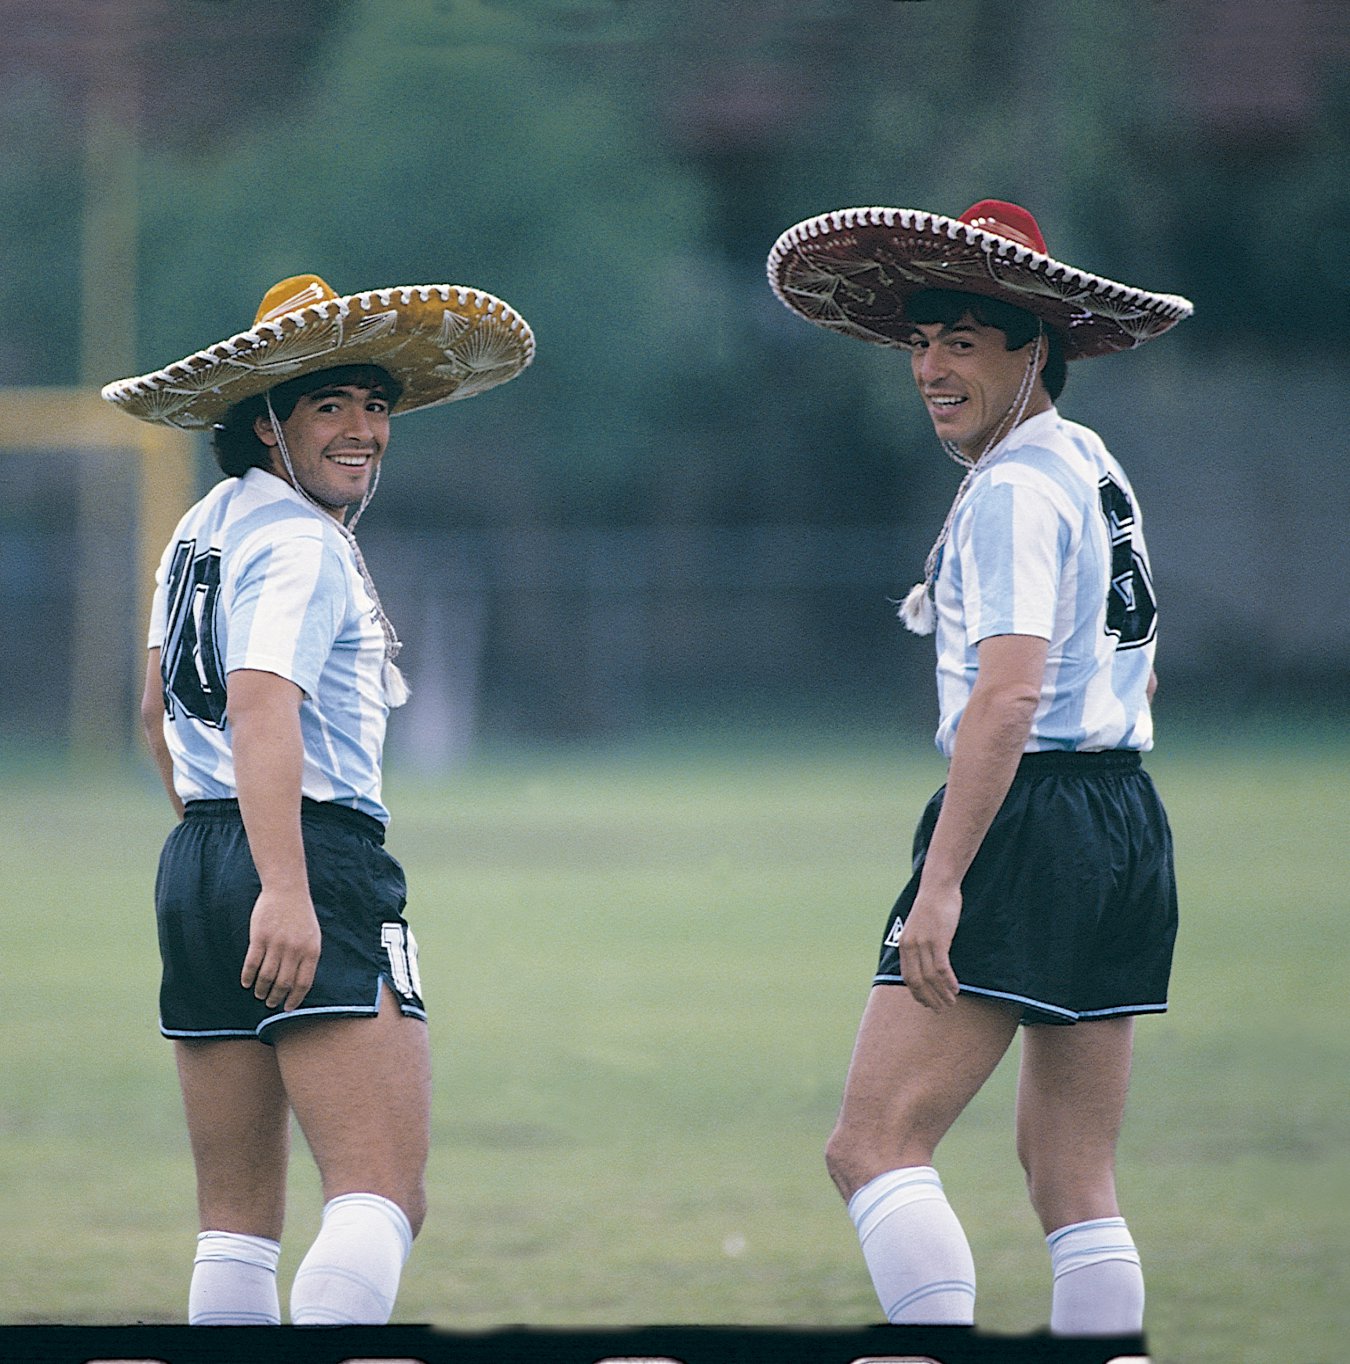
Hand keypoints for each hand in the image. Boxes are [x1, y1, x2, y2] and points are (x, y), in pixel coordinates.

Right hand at [241, 886, 321, 1010]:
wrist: (287, 889)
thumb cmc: (301, 915)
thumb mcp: (312, 936)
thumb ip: (307, 958)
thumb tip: (299, 985)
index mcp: (311, 950)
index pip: (303, 983)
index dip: (295, 999)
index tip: (287, 1008)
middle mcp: (294, 950)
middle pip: (283, 983)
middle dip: (276, 997)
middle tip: (270, 1003)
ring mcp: (276, 944)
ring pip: (266, 976)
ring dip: (261, 990)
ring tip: (259, 995)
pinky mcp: (259, 937)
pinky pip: (252, 964)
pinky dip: (248, 977)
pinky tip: (246, 983)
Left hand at [898, 881, 962, 1010]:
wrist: (938, 887)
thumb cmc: (932, 907)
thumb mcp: (919, 928)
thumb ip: (919, 945)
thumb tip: (925, 962)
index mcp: (904, 945)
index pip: (907, 977)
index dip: (917, 993)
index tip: (926, 1003)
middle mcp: (910, 947)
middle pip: (918, 982)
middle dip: (929, 998)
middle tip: (940, 1009)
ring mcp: (923, 944)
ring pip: (930, 978)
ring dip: (942, 993)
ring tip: (951, 1003)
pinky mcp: (938, 940)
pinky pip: (942, 968)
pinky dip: (949, 982)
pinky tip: (956, 989)